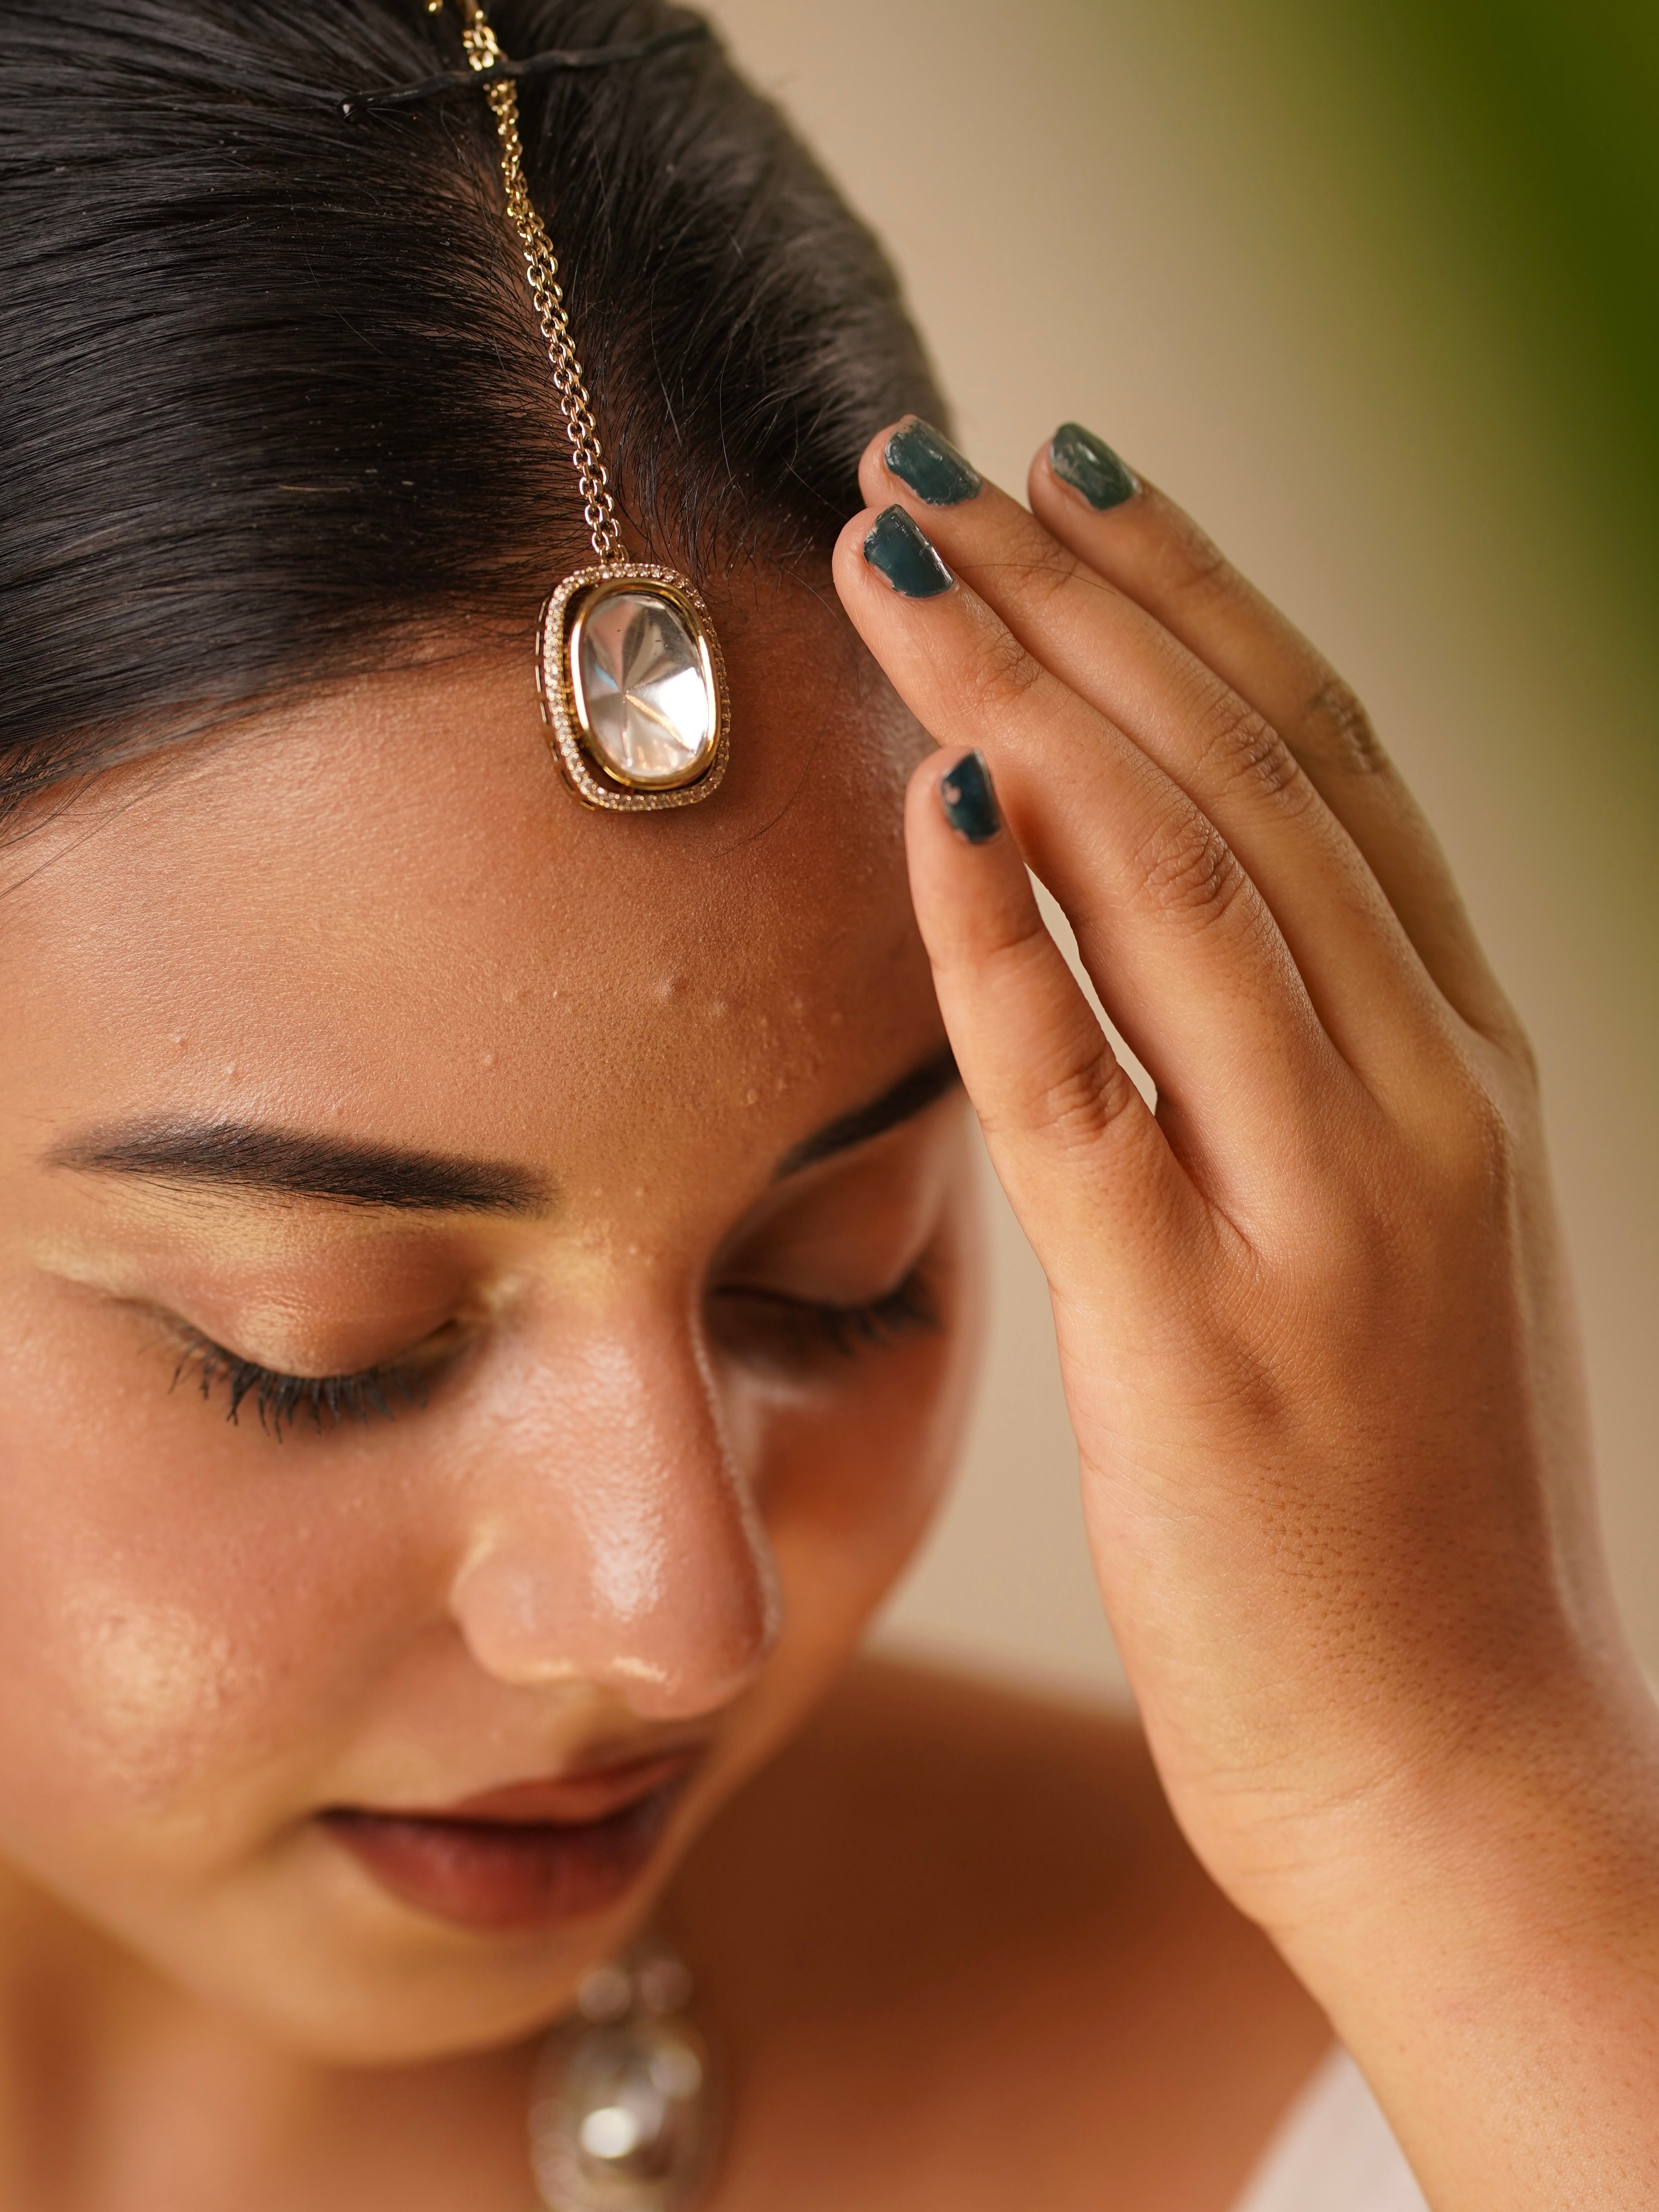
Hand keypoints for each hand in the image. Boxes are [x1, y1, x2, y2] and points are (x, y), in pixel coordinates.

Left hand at [834, 420, 1658, 2207]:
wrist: (1465, 1766)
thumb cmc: (1405, 1514)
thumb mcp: (1392, 1245)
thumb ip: (1300, 1082)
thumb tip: (1143, 928)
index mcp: (1458, 1070)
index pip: (1320, 764)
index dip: (1192, 598)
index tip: (1067, 484)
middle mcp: (1415, 1103)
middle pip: (1239, 777)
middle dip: (1083, 598)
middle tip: (937, 470)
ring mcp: (1324, 1217)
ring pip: (1176, 886)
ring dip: (1029, 703)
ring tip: (902, 565)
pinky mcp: (1206, 1343)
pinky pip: (1089, 1095)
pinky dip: (1005, 940)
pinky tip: (927, 805)